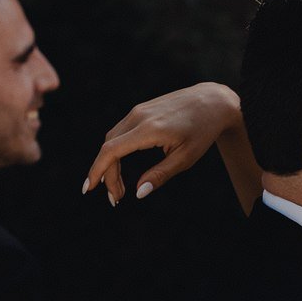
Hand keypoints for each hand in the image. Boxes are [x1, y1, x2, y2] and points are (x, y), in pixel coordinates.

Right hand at [81, 82, 242, 204]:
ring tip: (119, 188)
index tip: (89, 189)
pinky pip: (120, 132)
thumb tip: (138, 193)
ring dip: (110, 164)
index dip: (98, 171)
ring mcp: (138, 111)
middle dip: (107, 175)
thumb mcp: (185, 158)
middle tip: (116, 199)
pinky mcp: (140, 110)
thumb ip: (160, 175)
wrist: (212, 102)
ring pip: (112, 139)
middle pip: (109, 147)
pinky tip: (120, 167)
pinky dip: (116, 151)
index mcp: (149, 129)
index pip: (112, 151)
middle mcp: (138, 116)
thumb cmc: (202, 131)